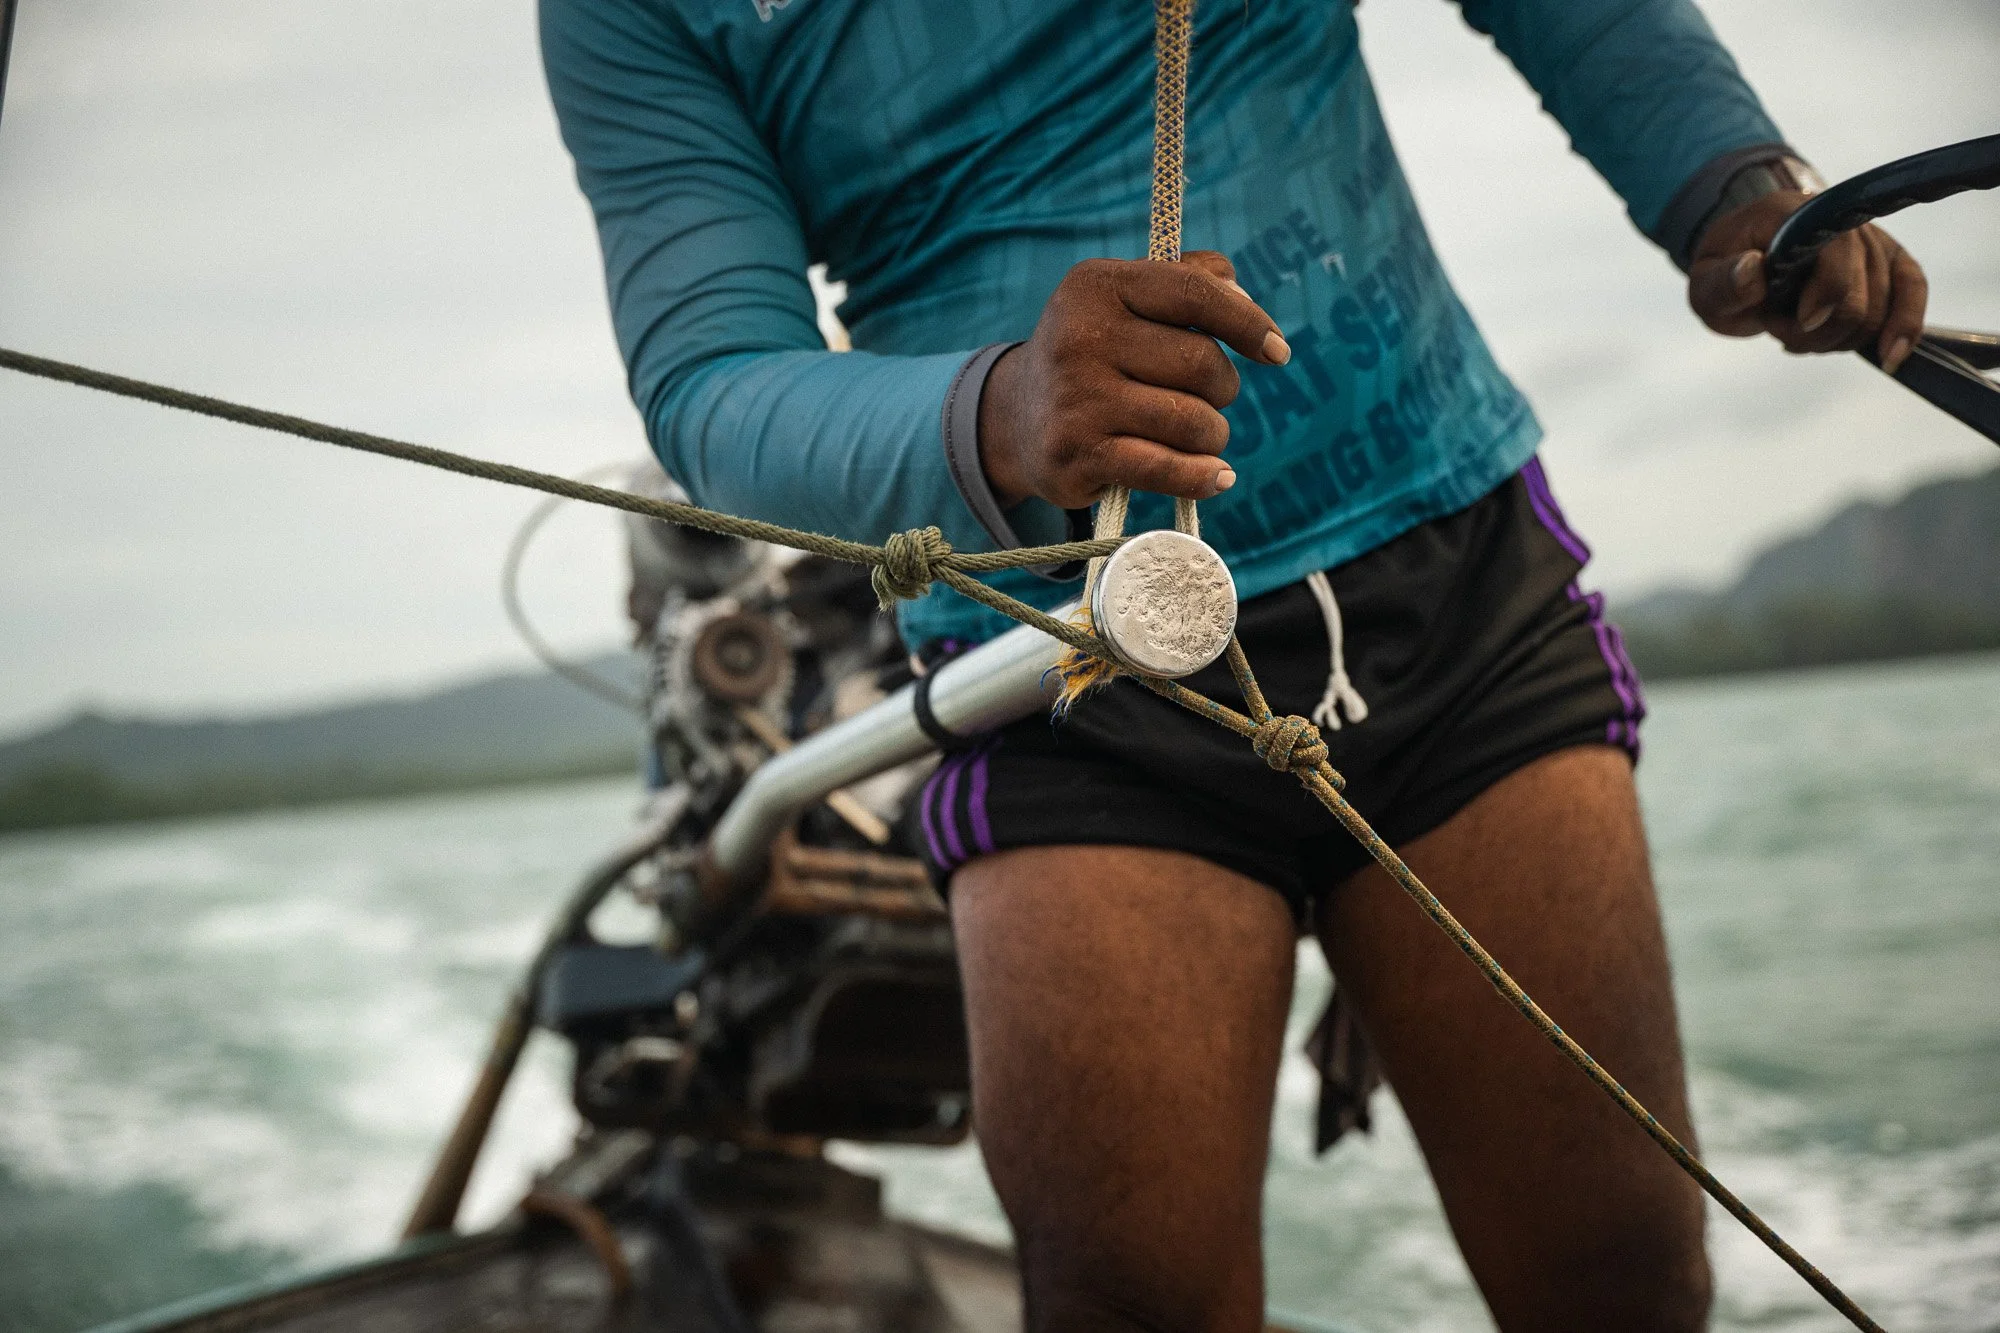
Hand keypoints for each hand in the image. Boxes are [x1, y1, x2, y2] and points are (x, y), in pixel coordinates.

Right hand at [978, 251, 1290, 509]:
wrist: (1017, 420)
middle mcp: (1081, 337)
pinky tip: (1216, 477)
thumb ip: (1190, 279)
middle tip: (1208, 399)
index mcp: (1097, 285)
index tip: (1277, 353)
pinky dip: (1202, 477)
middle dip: (1222, 389)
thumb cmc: (1097, 353)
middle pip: (1202, 364)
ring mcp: (1077, 398)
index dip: (1248, 324)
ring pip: (1193, 423)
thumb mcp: (1127, 299)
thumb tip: (1244, 300)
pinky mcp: (1078, 454)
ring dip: (1212, 436)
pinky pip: (1167, 469)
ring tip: (1196, 437)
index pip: (1194, 294)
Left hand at [1688, 190, 1927, 372]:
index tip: (1801, 323)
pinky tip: (1889, 358)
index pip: (1836, 252)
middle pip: (1859, 297)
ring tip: (1797, 329)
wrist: (1747, 256)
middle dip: (1817, 330)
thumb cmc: (1726, 270)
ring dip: (1835, 338)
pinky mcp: (1887, 261)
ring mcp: (1870, 241)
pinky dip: (1904, 328)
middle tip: (1777, 327)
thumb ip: (1723, 282)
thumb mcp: (1705, 281)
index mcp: (1795, 214)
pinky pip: (1913, 292)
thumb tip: (1752, 270)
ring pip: (1878, 310)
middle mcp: (1842, 222)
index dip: (1828, 295)